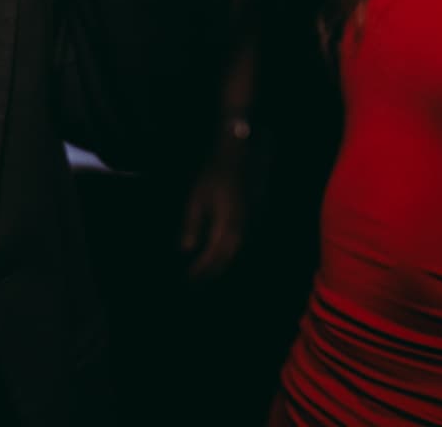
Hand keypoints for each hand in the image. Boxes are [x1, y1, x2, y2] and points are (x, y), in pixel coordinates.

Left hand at [180, 138, 249, 279]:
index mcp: (228, 227)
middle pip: (226, 260)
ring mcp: (252, 227)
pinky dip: (228, 254)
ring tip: (205, 274)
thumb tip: (186, 250)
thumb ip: (192, 225)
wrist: (242, 156)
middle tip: (195, 283)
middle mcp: (243, 231)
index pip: (213, 258)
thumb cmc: (216, 174)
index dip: (200, 272)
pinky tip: (218, 254)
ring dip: (220, 266)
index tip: (188, 281)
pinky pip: (241, 244)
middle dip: (210, 273)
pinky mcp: (255, 221)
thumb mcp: (197, 198)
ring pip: (235, 254)